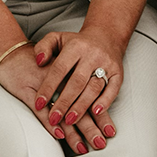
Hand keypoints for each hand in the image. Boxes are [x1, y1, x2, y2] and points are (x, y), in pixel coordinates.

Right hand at [0, 38, 106, 156]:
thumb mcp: (58, 72)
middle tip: (100, 144)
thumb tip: (93, 109)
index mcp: (71, 77)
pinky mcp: (27, 92)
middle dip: (91, 129)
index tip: (110, 133)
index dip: (101, 117)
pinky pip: (41, 110)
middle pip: (79, 108)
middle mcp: (60, 83)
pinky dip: (50, 123)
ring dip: (74, 132)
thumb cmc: (36, 65)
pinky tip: (58, 134)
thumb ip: (73, 87)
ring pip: (63, 113)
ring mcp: (44, 88)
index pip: (90, 100)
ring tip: (83, 148)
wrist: (11, 52)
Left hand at [30, 26, 122, 153]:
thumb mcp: (56, 38)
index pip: (59, 69)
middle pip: (77, 82)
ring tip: (69, 120)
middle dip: (64, 102)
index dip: (48, 87)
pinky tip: (95, 113)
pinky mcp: (118, 73)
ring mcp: (106, 64)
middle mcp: (92, 55)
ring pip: (94, 88)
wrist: (106, 36)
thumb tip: (39, 61)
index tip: (39, 103)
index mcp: (75, 46)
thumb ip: (43, 47)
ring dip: (81, 106)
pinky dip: (105, 101)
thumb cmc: (76, 42)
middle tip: (54, 118)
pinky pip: (113, 89)